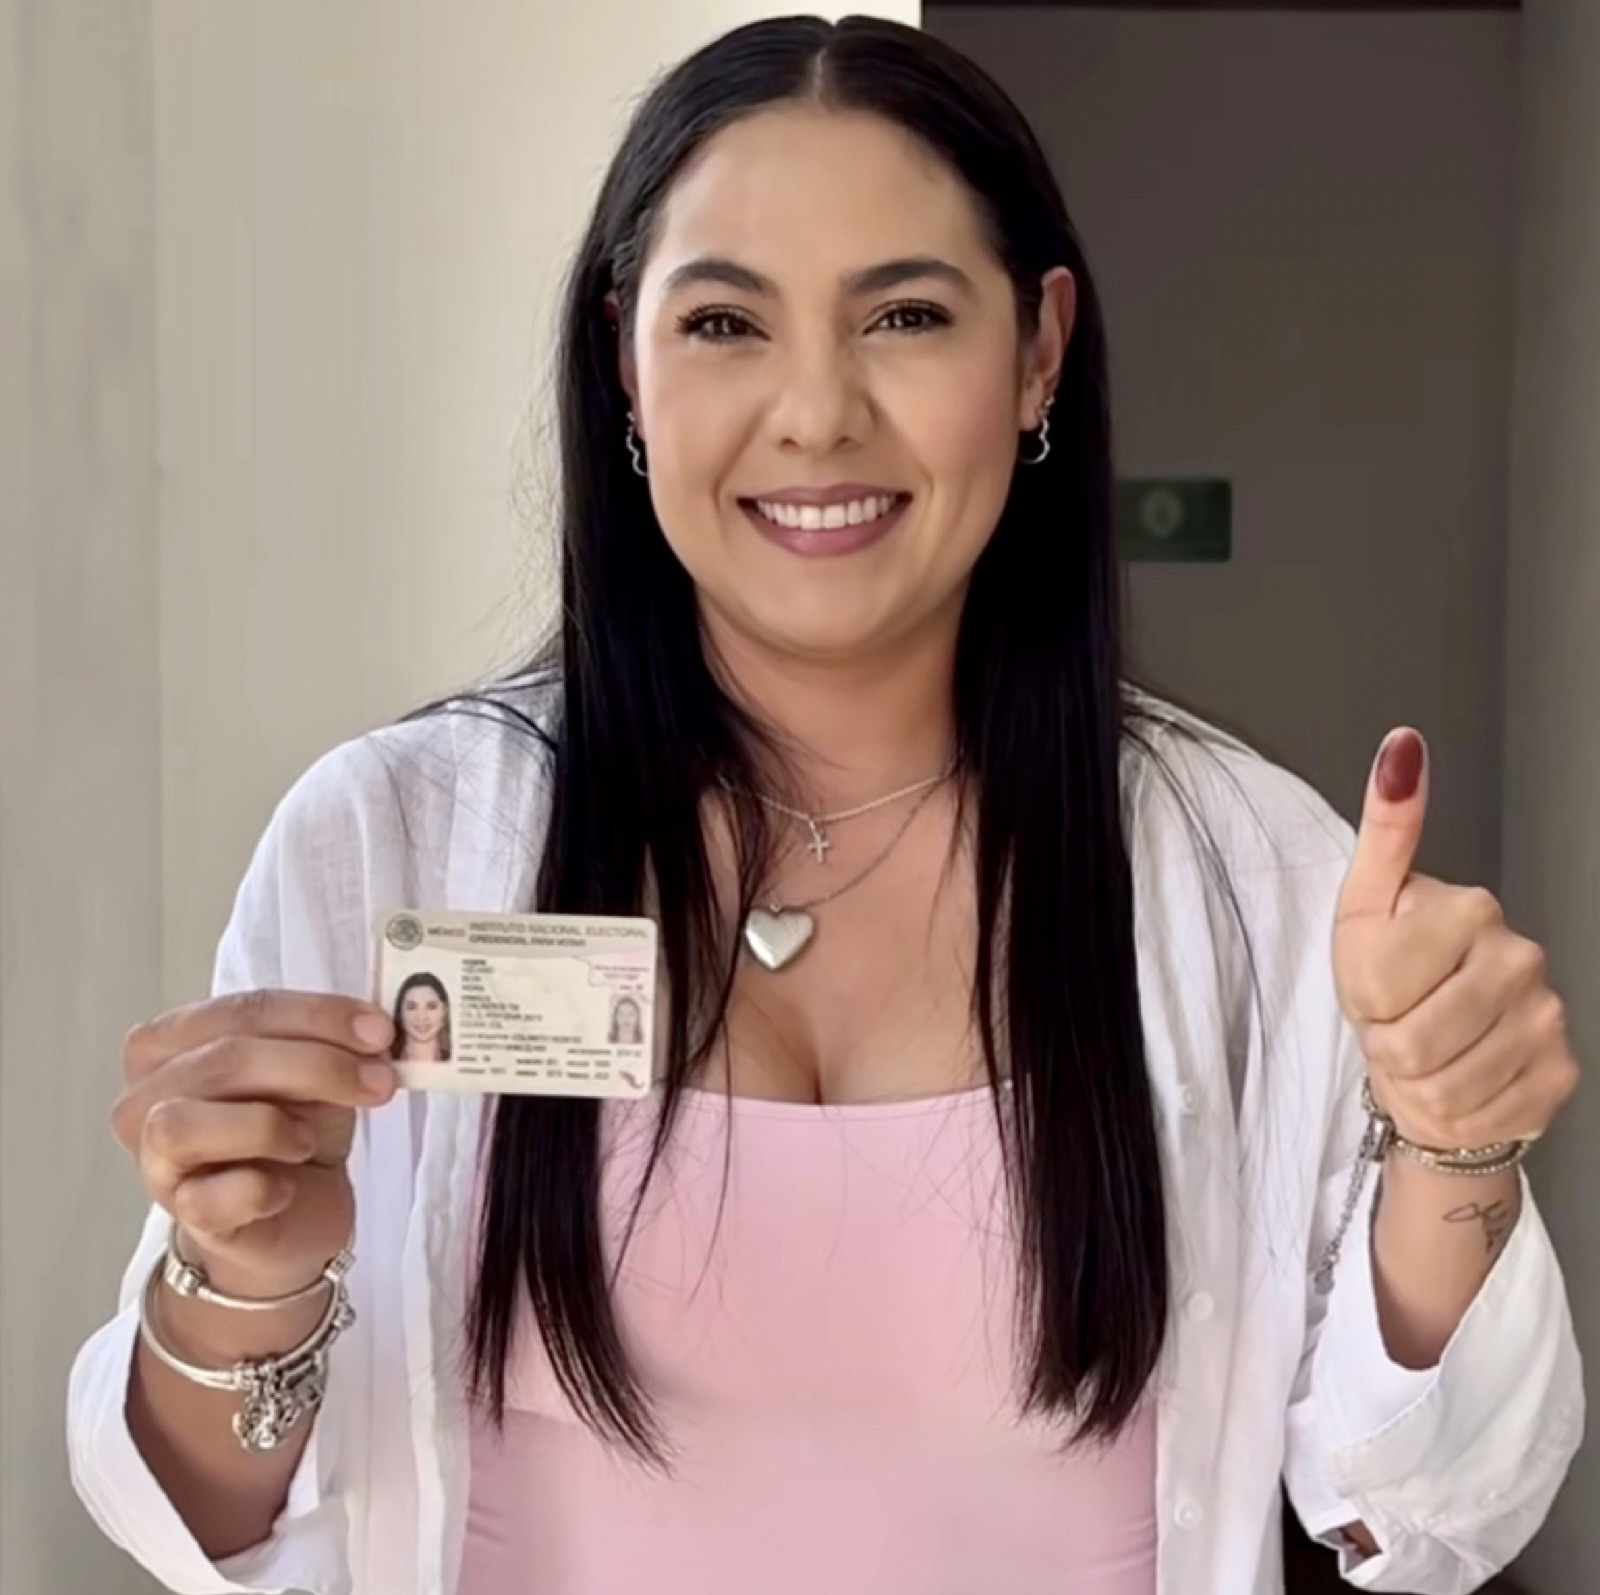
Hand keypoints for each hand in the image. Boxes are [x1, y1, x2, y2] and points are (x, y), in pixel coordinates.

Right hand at [111, 990, 397, 1296]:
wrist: (294, 1217)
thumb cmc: (291, 1132)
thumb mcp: (314, 1075)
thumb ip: (328, 1044)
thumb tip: (372, 1030)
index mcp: (171, 1043)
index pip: (242, 1010)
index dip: (315, 1015)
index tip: (379, 1030)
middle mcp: (145, 1096)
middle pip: (224, 1059)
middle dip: (316, 1065)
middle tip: (379, 1081)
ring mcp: (154, 1159)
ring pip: (188, 1124)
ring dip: (268, 1126)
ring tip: (310, 1143)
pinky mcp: (180, 1215)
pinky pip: (208, 1198)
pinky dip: (260, 1189)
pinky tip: (285, 1189)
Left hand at [1332, 729, 1579, 1151]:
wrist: (1430, 1051)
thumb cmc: (1390, 974)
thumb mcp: (1366, 904)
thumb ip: (1385, 829)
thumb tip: (1401, 748)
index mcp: (1470, 906)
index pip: (1380, 984)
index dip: (1362, 1000)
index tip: (1375, 985)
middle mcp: (1521, 956)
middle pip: (1412, 1041)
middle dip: (1387, 1044)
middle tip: (1396, 1023)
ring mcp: (1547, 1016)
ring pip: (1443, 1086)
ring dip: (1415, 1082)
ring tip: (1420, 1052)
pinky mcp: (1558, 1072)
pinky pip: (1479, 1113)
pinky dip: (1450, 1109)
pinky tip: (1457, 1079)